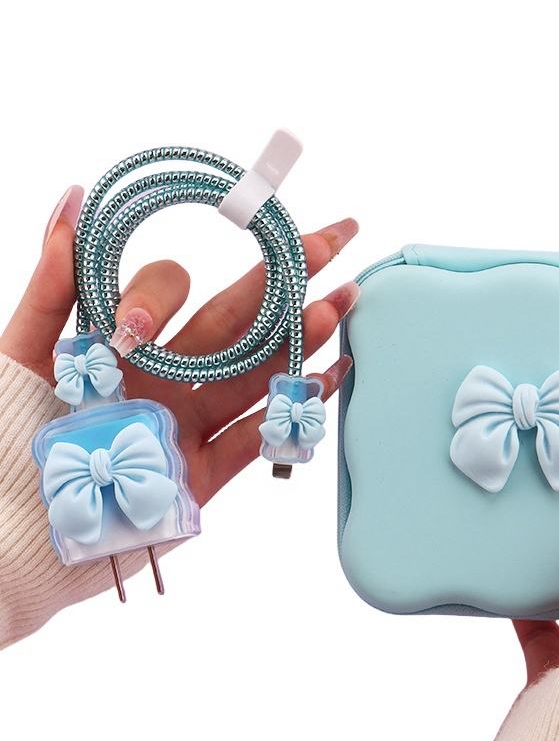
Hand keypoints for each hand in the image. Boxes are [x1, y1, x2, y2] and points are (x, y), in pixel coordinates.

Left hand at [0, 185, 358, 505]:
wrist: (12, 540)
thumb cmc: (7, 441)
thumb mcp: (19, 355)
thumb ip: (51, 287)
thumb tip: (74, 201)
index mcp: (123, 344)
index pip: (164, 290)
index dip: (161, 290)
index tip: (132, 328)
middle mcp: (164, 375)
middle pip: (234, 320)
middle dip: (283, 278)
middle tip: (328, 240)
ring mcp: (188, 423)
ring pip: (255, 372)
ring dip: (300, 337)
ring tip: (342, 301)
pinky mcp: (202, 474)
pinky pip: (257, 437)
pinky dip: (296, 409)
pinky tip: (331, 374)